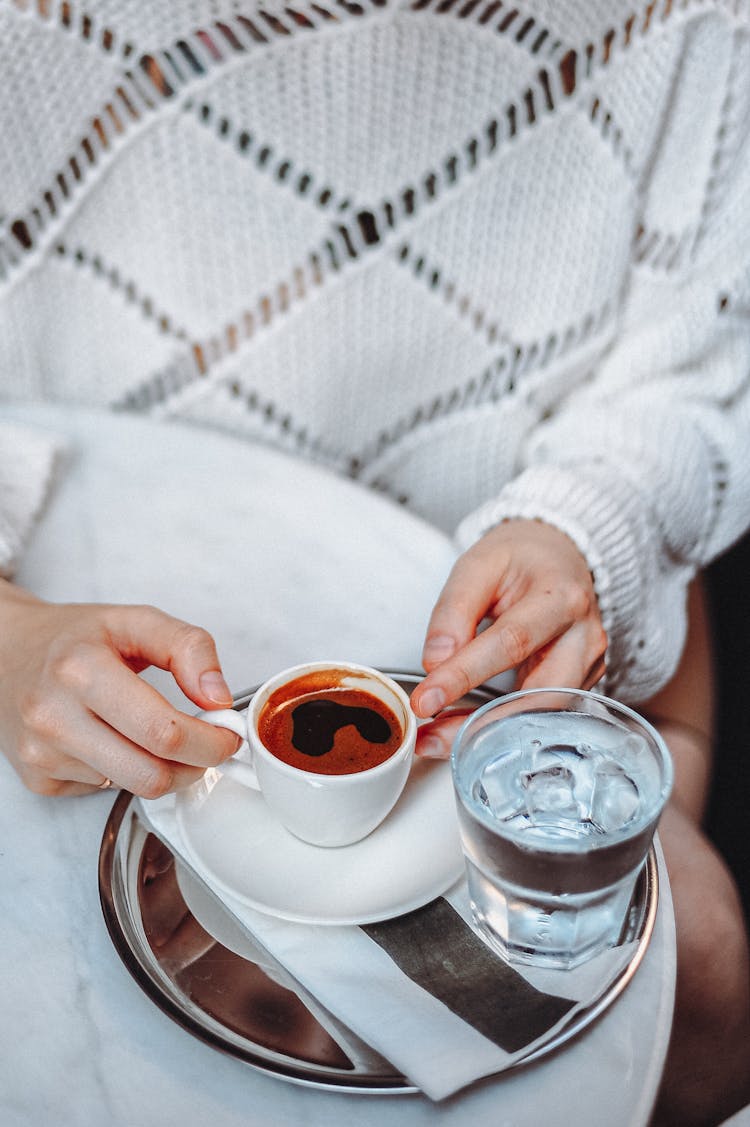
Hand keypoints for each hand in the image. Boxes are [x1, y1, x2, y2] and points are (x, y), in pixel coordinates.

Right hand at [0, 580, 239, 796]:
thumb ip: (188, 648)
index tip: (226, 734)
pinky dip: (124, 771)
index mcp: (80, 670)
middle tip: (207, 745)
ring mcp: (40, 753)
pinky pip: (104, 791)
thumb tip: (218, 698)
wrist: (8, 651)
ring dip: (162, 769)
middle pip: (151, 774)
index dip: (209, 742)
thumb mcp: (136, 620)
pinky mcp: (36, 778)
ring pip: (132, 788)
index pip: (162, 731)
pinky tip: (115, 741)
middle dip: (195, 765)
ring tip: (159, 736)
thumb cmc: (75, 636)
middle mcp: (53, 716)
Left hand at [411, 519, 606, 755]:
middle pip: (536, 693)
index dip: (465, 675)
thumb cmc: (520, 559)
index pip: (511, 642)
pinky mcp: (581, 684)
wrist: (558, 556)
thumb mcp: (478, 565)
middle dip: (479, 722)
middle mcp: (585, 637)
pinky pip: (540, 714)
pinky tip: (464, 729)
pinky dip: (499, 726)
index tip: (426, 699)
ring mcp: (589, 664)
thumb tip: (436, 663)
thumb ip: (454, 610)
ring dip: (486, 733)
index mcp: (561, 597)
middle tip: (428, 737)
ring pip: (540, 715)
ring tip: (438, 738)